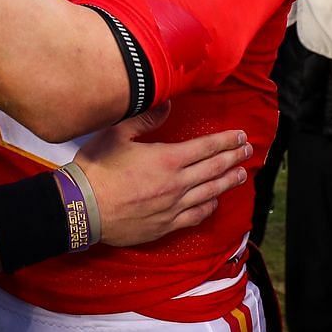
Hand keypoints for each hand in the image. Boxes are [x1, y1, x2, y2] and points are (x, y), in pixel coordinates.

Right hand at [73, 104, 250, 246]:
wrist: (83, 208)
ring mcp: (173, 207)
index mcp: (166, 159)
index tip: (241, 136)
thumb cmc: (97, 168)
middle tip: (248, 151)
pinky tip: (215, 202)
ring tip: (240, 174)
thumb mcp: (117, 134)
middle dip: (233, 158)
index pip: (206, 147)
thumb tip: (167, 106)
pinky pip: (195, 216)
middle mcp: (176, 184)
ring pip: (209, 193)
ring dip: (227, 182)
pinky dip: (209, 207)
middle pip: (213, 169)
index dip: (226, 141)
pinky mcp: (165, 225)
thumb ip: (145, 120)